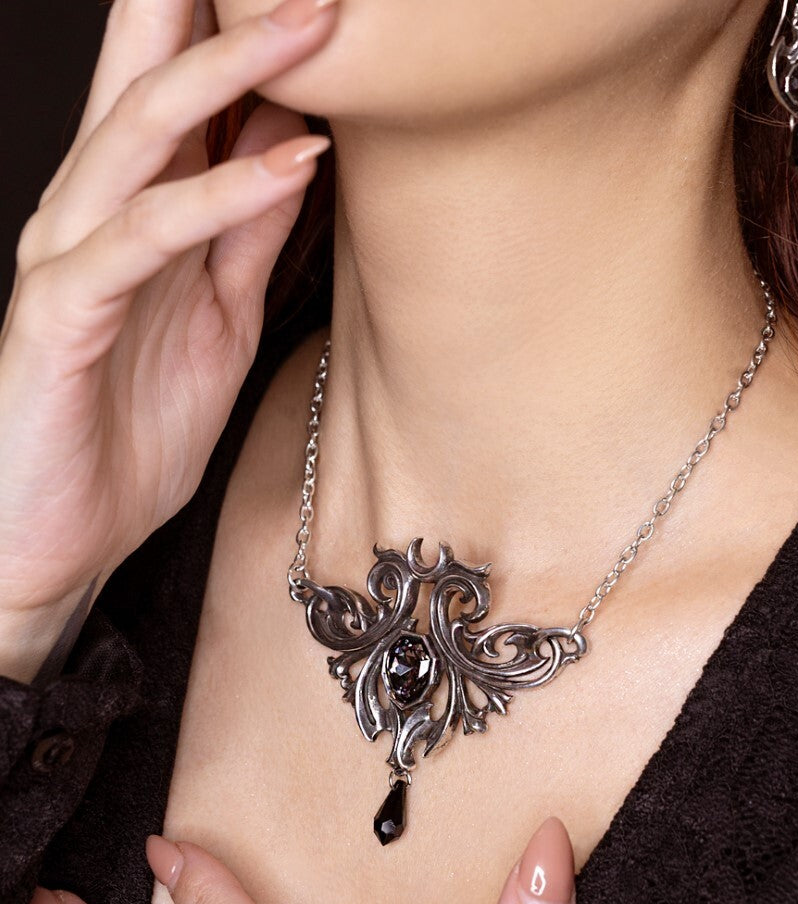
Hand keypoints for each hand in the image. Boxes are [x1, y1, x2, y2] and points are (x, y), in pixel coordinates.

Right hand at [0, 0, 338, 635]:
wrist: (61, 533)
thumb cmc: (133, 430)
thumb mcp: (219, 321)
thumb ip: (246, 237)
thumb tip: (292, 155)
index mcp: (129, 214)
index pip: (175, 95)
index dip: (231, 33)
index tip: (308, 1)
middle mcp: (89, 214)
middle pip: (147, 80)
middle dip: (226, 15)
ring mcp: (68, 258)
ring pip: (141, 137)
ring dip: (231, 74)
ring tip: (314, 26)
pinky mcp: (62, 313)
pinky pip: (145, 238)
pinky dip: (221, 199)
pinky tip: (288, 164)